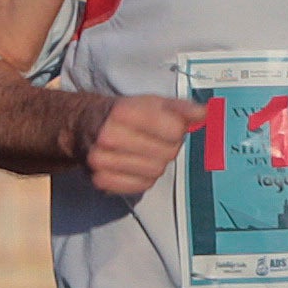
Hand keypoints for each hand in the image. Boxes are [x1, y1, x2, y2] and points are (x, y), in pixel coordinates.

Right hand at [80, 88, 196, 196]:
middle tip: (155, 139)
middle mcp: (109, 136)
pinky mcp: (101, 180)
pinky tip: (135, 164)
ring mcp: (102, 161)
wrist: (83, 127)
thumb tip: (204, 113)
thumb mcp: (151, 102)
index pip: (174, 129)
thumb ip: (180, 108)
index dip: (177, 129)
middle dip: (168, 146)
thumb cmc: (122, 113)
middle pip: (166, 153)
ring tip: (144, 151)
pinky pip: (141, 186)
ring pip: (155, 172)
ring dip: (157, 163)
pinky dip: (144, 178)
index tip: (170, 125)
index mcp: (123, 112)